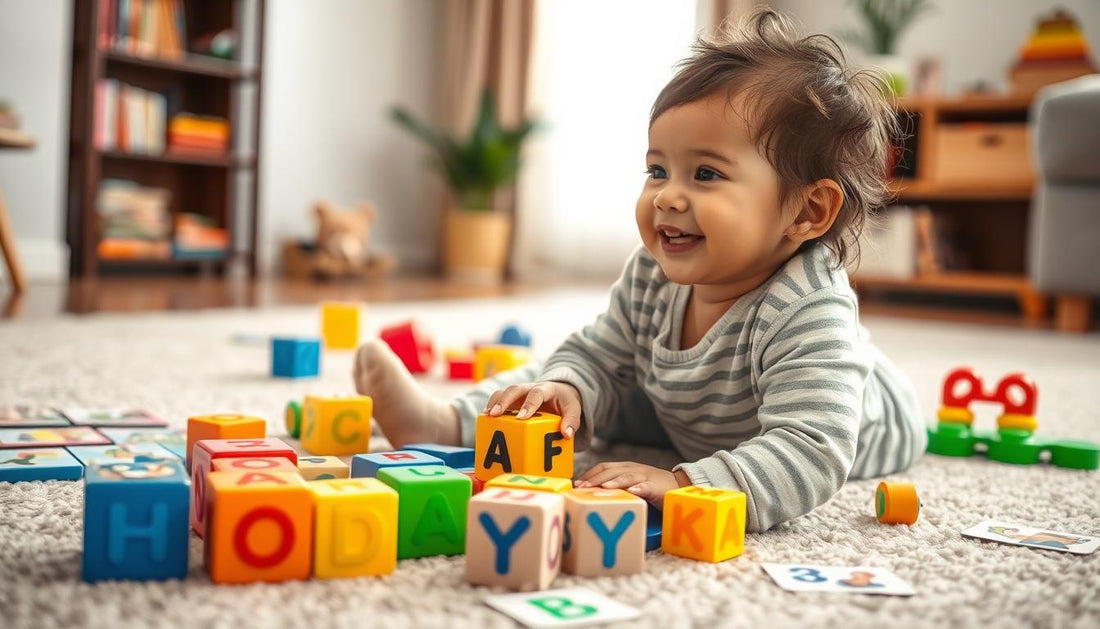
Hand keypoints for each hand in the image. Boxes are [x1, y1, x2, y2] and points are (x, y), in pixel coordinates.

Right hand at [485, 381, 582, 438]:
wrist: (559, 392)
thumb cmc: (565, 403)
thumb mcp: (574, 409)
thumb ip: (572, 421)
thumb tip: (566, 435)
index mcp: (546, 389)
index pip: (536, 393)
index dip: (528, 405)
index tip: (522, 418)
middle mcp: (530, 388)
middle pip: (514, 389)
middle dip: (503, 401)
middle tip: (495, 414)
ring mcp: (519, 394)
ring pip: (503, 392)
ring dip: (494, 403)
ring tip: (486, 417)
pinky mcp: (512, 401)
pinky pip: (498, 400)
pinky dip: (491, 408)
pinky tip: (486, 420)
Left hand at [575, 461, 690, 508]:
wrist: (678, 487)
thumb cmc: (651, 490)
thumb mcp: (630, 487)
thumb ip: (616, 489)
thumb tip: (593, 497)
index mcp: (625, 468)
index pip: (603, 467)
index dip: (589, 474)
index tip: (576, 484)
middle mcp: (633, 469)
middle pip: (610, 470)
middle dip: (594, 479)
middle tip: (581, 488)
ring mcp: (645, 476)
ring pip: (626, 476)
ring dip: (613, 482)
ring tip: (602, 488)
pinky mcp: (656, 486)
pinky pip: (646, 486)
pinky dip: (639, 488)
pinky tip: (632, 492)